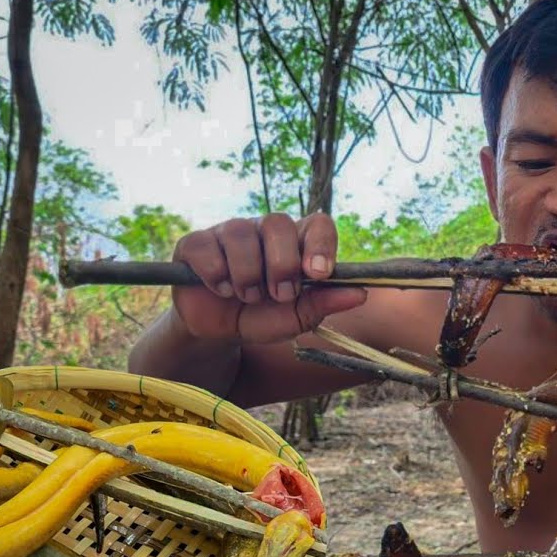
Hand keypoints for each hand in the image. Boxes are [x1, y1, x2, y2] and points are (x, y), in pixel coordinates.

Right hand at [171, 212, 365, 342]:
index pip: (317, 224)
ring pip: (240, 234)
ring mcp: (228, 232)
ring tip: (249, 297)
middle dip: (281, 264)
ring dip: (248, 274)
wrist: (218, 333)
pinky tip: (222, 289)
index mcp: (296, 243)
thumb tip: (360, 293)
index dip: (320, 244)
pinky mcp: (196, 243)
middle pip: (278, 223)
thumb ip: (324, 304)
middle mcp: (264, 230)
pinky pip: (207, 247)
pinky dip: (217, 274)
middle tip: (280, 295)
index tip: (317, 274)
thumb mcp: (295, 318)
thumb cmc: (262, 318)